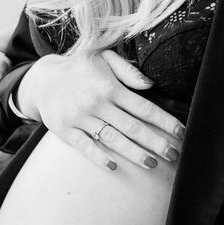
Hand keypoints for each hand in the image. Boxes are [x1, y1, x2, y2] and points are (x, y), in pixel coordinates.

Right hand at [18, 50, 184, 170]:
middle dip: (155, 142)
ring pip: (112, 139)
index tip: (181, 133)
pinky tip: (114, 166)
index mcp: (110, 86)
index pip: (144, 107)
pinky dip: (99, 157)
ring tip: (152, 164)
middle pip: (132, 126)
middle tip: (174, 154)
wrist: (43, 80)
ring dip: (133, 153)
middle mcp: (97, 102)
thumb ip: (128, 70)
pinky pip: (85, 146)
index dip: (164, 121)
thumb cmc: (80, 69)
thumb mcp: (103, 57)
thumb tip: (150, 84)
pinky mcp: (66, 130)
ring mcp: (81, 118)